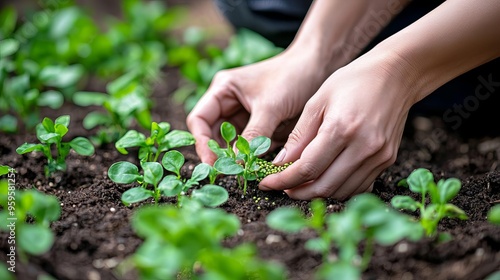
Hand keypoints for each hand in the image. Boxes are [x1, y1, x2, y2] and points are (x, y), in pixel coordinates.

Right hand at [186, 48, 331, 163]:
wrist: (320, 68)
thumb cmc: (293, 76)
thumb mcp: (271, 107)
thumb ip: (253, 135)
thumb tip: (237, 164)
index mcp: (223, 90)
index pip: (199, 120)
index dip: (202, 143)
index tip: (213, 163)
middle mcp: (229, 103)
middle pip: (213, 136)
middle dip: (221, 154)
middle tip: (229, 174)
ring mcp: (245, 116)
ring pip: (232, 144)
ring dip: (239, 157)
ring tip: (248, 170)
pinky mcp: (261, 126)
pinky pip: (251, 146)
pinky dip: (255, 156)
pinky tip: (264, 164)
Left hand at [260, 51, 416, 199]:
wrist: (397, 75)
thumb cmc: (352, 81)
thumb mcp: (317, 101)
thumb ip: (299, 136)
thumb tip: (280, 164)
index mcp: (341, 128)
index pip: (307, 169)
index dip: (283, 181)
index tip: (267, 183)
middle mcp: (363, 147)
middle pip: (324, 187)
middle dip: (297, 192)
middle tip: (282, 186)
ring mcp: (379, 156)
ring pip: (341, 191)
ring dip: (317, 193)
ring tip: (300, 183)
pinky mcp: (388, 160)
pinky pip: (358, 186)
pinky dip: (338, 188)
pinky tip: (324, 177)